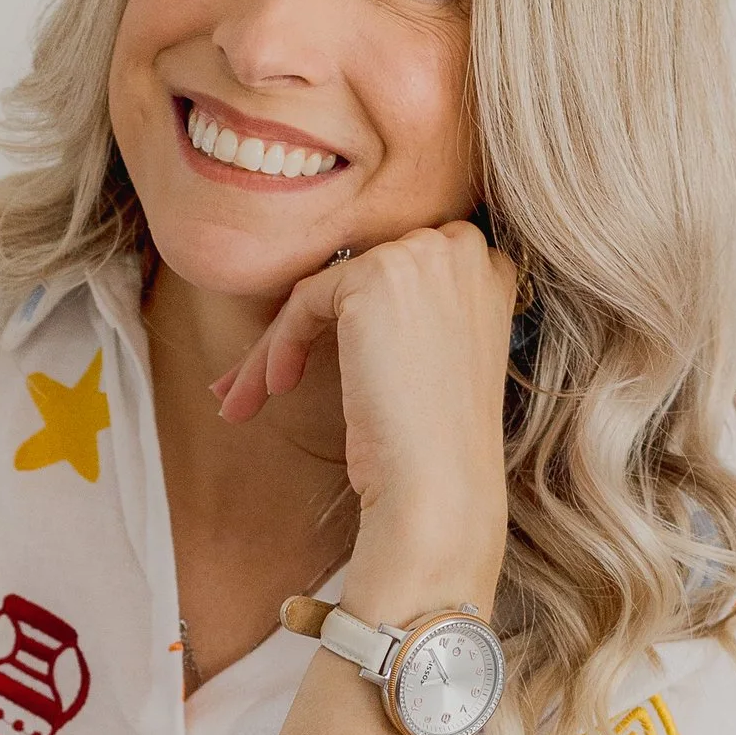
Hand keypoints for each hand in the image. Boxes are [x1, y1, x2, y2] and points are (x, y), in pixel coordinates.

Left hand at [212, 221, 518, 615]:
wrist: (440, 484)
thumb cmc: (434, 446)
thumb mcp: (434, 364)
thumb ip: (413, 317)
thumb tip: (349, 305)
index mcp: (488, 271)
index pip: (399, 268)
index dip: (351, 315)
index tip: (315, 359)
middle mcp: (463, 250)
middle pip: (358, 275)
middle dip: (306, 325)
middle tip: (263, 380)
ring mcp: (424, 256)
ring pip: (325, 289)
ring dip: (276, 344)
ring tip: (247, 398)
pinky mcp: (378, 276)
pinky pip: (306, 299)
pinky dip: (281, 344)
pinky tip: (277, 389)